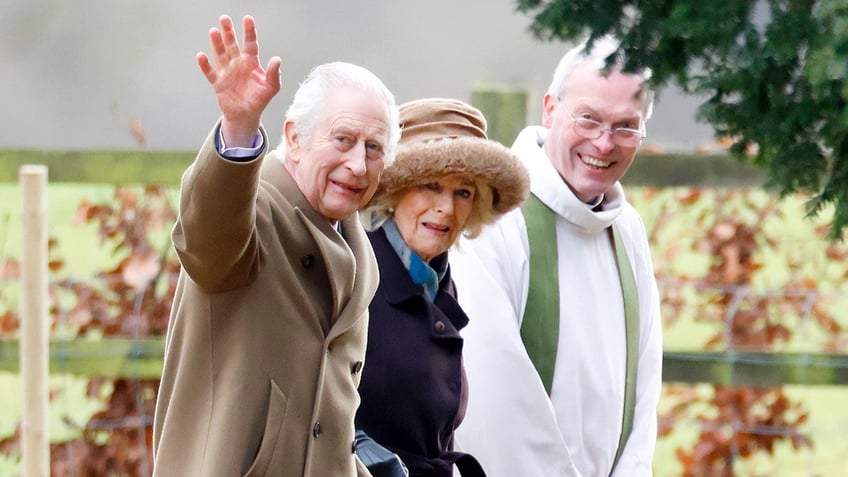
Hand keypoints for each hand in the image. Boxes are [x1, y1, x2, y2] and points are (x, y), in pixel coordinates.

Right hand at [197, 15, 281, 146]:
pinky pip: (210, 72)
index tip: (247, 19)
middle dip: (228, 32)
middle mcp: (237, 64)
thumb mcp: (271, 87)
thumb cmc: (259, 100)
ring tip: (214, 31)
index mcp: (251, 63)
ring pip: (220, 54)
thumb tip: (277, 59)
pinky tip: (201, 55)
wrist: (246, 116)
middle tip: (224, 18)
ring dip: (217, 44)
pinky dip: (205, 65)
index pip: (250, 44)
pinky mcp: (218, 83)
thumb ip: (274, 73)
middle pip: (232, 45)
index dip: (249, 32)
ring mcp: (226, 72)